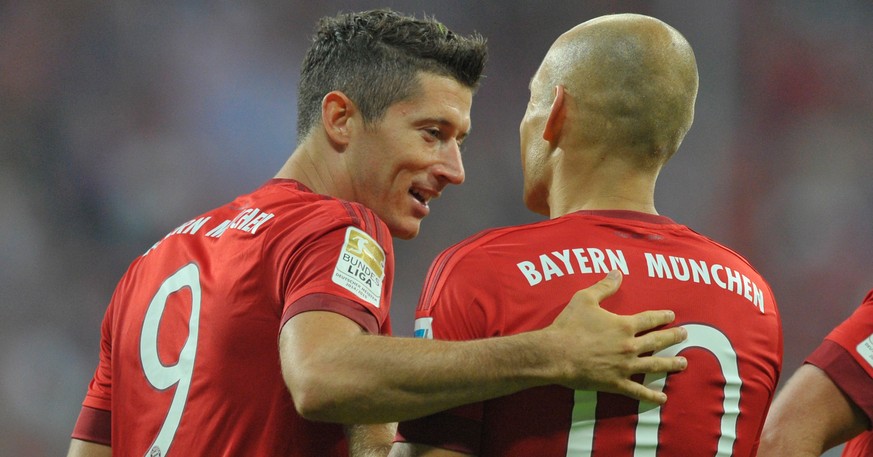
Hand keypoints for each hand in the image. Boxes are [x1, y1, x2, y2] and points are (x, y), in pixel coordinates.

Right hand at [542, 270, 686, 403]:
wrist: (556, 354)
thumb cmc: (569, 325)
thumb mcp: (585, 299)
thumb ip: (604, 286)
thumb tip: (617, 272)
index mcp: (624, 325)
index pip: (650, 319)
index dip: (662, 317)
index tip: (671, 316)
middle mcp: (629, 346)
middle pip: (657, 341)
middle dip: (673, 337)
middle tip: (684, 335)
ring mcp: (625, 366)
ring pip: (654, 365)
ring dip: (671, 364)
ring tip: (683, 363)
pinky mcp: (616, 383)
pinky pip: (638, 391)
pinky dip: (651, 396)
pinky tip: (662, 398)